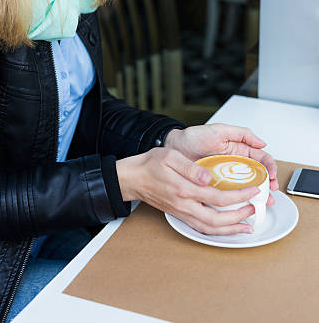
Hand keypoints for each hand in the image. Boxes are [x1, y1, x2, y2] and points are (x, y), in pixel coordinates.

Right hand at [116, 147, 261, 235]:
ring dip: (230, 229)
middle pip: (218, 219)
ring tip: (246, 225)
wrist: (134, 178)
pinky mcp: (180, 215)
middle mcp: (185, 205)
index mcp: (185, 189)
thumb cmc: (151, 165)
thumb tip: (208, 176)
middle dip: (239, 216)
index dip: (239, 196)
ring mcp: (182, 213)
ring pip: (210, 229)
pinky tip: (227, 228)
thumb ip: (190, 167)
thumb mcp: (171, 157)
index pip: (219, 197)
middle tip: (253, 209)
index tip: (252, 190)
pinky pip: (202, 229)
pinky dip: (217, 232)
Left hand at [165, 123, 278, 199]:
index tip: (272, 174)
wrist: (173, 147)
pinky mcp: (216, 187)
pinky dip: (240, 202)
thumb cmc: (194, 137)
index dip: (270, 167)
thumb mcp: (219, 130)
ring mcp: (227, 177)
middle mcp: (235, 165)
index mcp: (239, 151)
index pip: (261, 159)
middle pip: (258, 176)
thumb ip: (241, 133)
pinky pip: (230, 195)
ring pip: (247, 187)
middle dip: (268, 184)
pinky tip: (245, 205)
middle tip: (270, 192)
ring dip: (258, 195)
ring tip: (264, 202)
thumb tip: (262, 142)